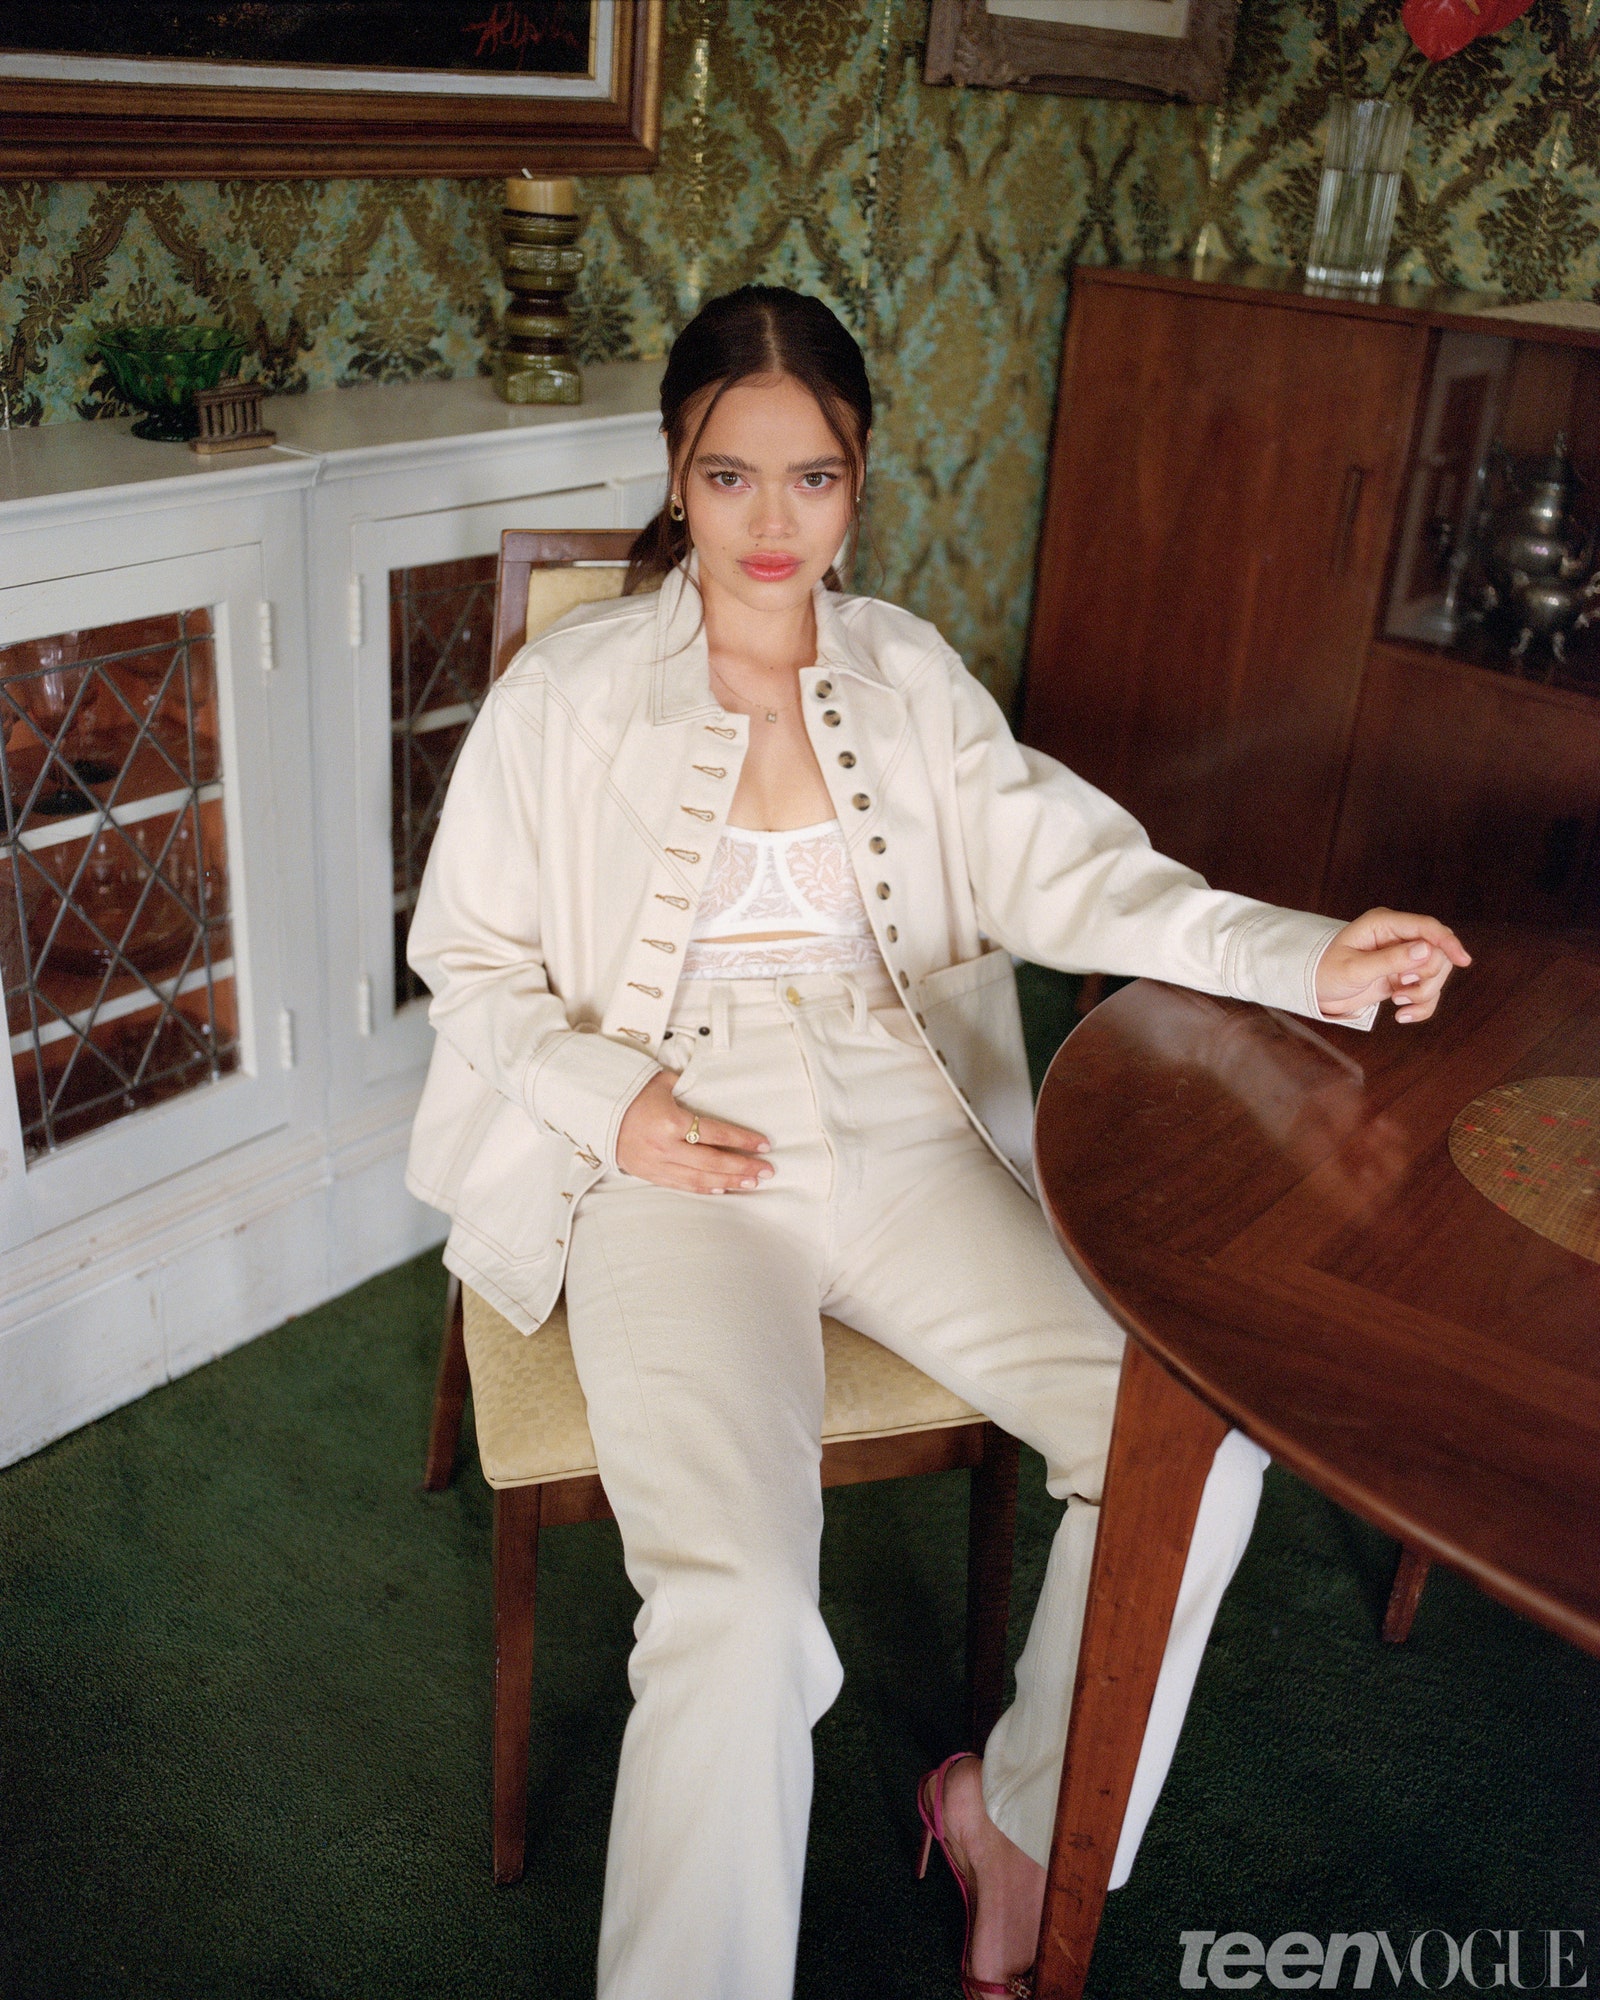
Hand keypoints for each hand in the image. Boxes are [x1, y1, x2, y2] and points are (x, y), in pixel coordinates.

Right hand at [615, 1069, 772, 1191]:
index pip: (716, 1133)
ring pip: (700, 1179)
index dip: (743, 1140)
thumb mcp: (661, 1082)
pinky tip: (723, 1188)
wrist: (593, 1110)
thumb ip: (688, 1087)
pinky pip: (682, 1185)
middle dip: (743, 1167)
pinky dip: (705, 1188)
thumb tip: (710, 1086)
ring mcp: (657, 1164)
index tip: (764, 1145)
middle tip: (767, 1171)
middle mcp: (665, 1147)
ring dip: (729, 1182)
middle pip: (713, 1161)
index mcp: (670, 1122)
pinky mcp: (649, 1174)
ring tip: (752, 1183)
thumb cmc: (628, 1092)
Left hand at [1316, 907, 1470, 1023]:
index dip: (1447, 941)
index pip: (1426, 927)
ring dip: (1423, 994)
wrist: (1315, 991)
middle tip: (1399, 988)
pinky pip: (1427, 991)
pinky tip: (1403, 1016)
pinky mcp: (1403, 976)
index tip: (1463, 960)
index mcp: (1384, 924)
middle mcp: (1397, 937)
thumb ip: (1390, 960)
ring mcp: (1403, 957)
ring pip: (1436, 974)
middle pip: (1437, 953)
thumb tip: (1426, 949)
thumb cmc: (1326, 973)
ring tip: (1397, 1003)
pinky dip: (1421, 1007)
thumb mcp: (1355, 969)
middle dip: (1426, 977)